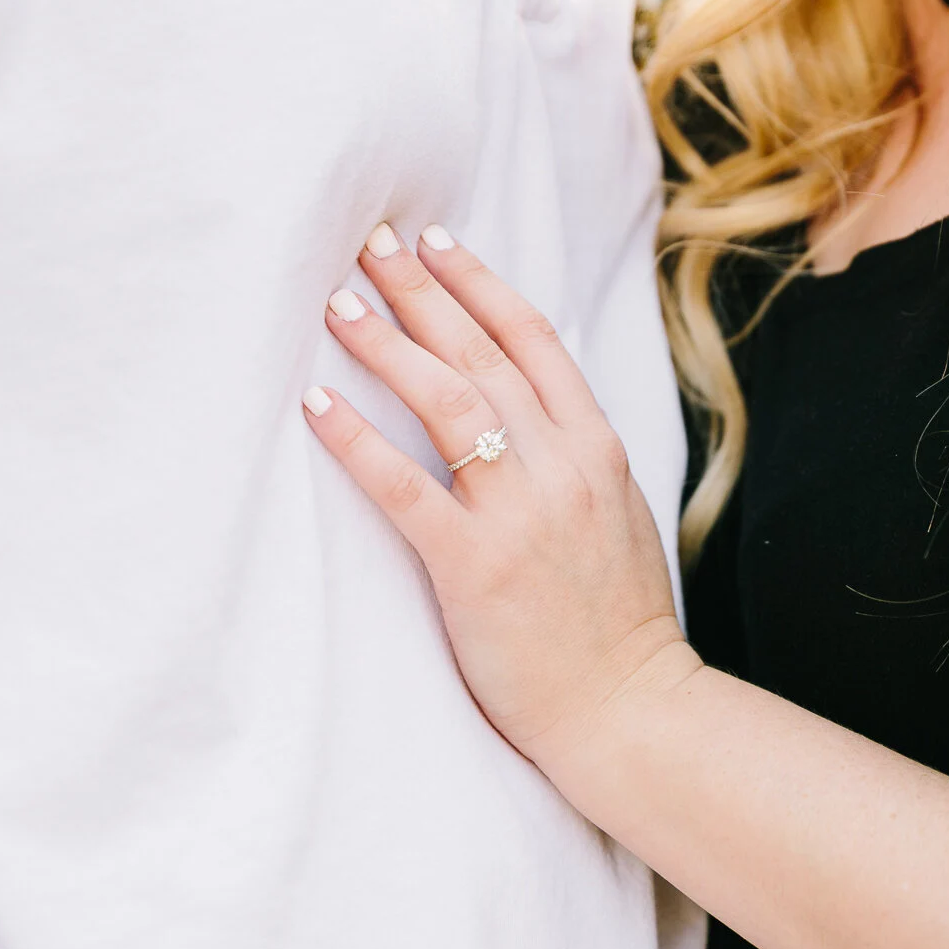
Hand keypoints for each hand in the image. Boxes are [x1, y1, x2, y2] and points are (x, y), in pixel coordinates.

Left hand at [302, 223, 698, 766]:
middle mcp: (562, 466)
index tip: (435, 241)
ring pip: (449, 401)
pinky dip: (358, 441)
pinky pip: (405, 488)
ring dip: (388, 345)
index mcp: (598, 449)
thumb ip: (575, 456)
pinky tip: (317, 405)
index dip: (479, 283)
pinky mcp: (476, 567)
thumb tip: (526, 411)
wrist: (630, 707)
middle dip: (421, 291)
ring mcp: (521, 514)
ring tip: (338, 305)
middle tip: (369, 245)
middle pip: (482, 354)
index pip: (534, 339)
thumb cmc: (616, 622)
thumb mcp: (617, 515)